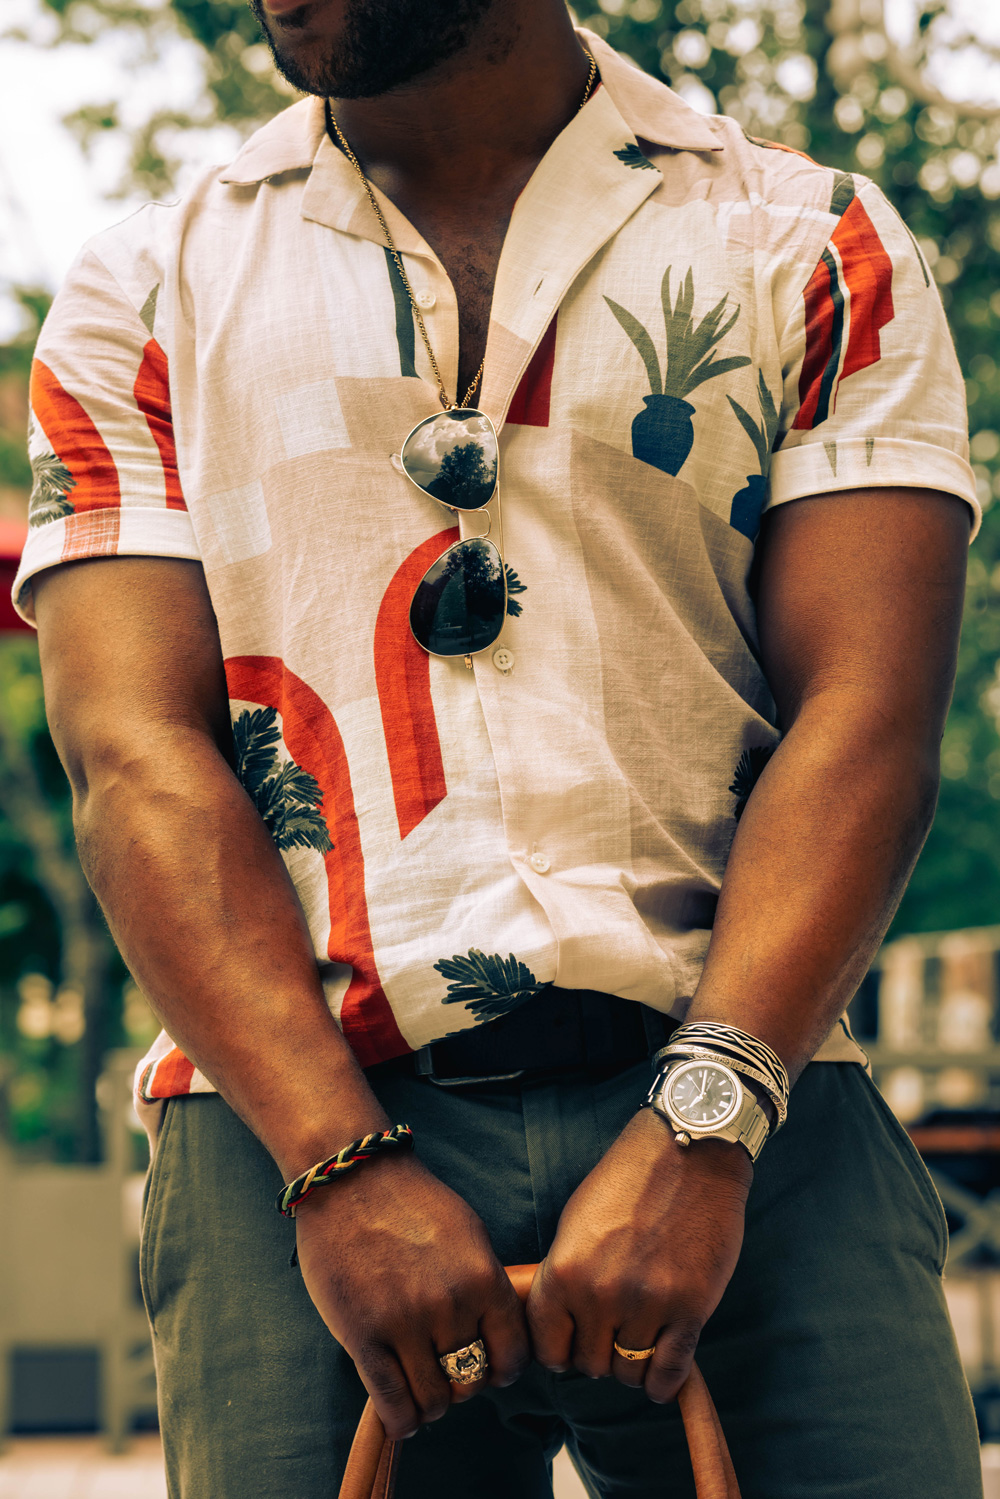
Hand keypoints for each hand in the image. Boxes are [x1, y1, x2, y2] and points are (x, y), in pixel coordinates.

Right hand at [294, 1151, 529, 1438]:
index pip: (513, 1356)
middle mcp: (450, 1306)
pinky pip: (392, 1402)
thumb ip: (486, 1285)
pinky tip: (402, 1414)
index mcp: (484, 1279)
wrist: (351, 1180)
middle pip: (472, 1383)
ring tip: (422, 1389)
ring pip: (434, 1400)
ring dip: (431, 1403)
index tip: (490, 1367)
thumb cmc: (412, 1204)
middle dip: (463, 1384)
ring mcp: (406, 1323)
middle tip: (448, 1371)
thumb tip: (500, 1335)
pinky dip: (402, 1419)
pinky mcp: (363, 1336)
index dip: (502, 1369)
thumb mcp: (469, 1235)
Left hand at [527, 1108, 751, 1402]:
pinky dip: (663, 1381)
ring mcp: (647, 1304)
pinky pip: (669, 1371)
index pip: (548, 1348)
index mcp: (565, 1270)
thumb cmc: (630, 1180)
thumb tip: (560, 1324)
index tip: (573, 1344)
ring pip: (629, 1372)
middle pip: (589, 1365)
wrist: (691, 1152)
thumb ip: (566, 1275)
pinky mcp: (691, 1310)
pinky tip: (661, 1371)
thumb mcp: (577, 1221)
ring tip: (638, 1344)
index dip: (560, 1351)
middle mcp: (601, 1293)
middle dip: (599, 1354)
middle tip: (612, 1336)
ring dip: (632, 1365)